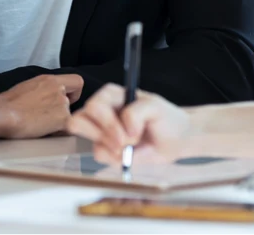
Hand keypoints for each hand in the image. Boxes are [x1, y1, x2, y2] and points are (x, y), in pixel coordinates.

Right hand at [0, 74, 83, 139]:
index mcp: (50, 80)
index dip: (74, 92)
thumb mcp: (29, 87)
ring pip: (67, 115)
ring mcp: (62, 105)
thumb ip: (43, 89)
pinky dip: (57, 132)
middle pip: (70, 102)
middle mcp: (59, 90)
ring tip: (38, 123)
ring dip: (57, 121)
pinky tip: (42, 131)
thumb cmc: (8, 102)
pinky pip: (66, 128)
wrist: (4, 113)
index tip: (66, 99)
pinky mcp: (63, 120)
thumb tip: (44, 98)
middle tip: (44, 116)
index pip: (77, 81)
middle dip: (60, 110)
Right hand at [67, 83, 189, 164]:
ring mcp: (101, 129)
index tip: (131, 132)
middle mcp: (102, 110)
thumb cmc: (165, 118)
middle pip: (79, 120)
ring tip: (128, 147)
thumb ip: (137, 111)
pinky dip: (114, 158)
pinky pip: (98, 155)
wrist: (175, 140)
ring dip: (109, 147)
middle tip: (124, 143)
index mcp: (112, 95)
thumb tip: (125, 129)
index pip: (94, 105)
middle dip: (103, 135)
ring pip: (85, 138)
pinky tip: (129, 153)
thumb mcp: (155, 107)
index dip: (107, 122)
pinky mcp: (105, 147)